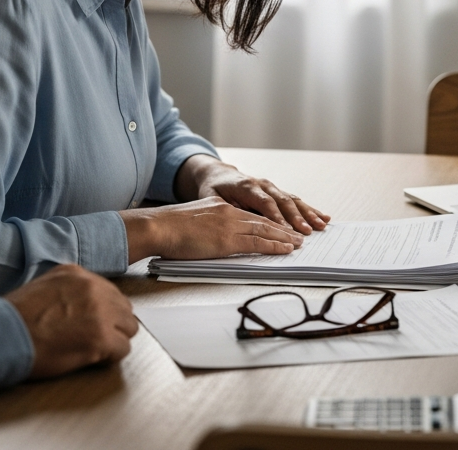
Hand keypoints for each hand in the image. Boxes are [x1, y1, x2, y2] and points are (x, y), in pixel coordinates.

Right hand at [4, 264, 137, 379]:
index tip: (92, 323)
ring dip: (114, 340)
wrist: (0, 336)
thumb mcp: (42, 288)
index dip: (103, 311)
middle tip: (94, 338)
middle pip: (123, 308)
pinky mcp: (101, 338)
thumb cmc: (12, 319)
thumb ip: (68, 292)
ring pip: (128, 327)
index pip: (108, 291)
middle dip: (112, 324)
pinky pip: (123, 349)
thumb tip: (84, 308)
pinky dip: (110, 357)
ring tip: (92, 349)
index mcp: (76, 274)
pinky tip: (91, 359)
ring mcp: (99, 312)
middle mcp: (92, 287)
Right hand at [120, 196, 304, 262]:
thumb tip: (214, 236)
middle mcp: (230, 213)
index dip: (270, 221)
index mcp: (221, 207)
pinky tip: (285, 249)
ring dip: (284, 237)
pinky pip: (257, 242)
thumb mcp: (194, 220)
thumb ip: (209, 224)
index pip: (252, 215)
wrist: (159, 227)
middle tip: (298, 235)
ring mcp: (230, 225)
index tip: (282, 227)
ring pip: (265, 230)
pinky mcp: (228, 239)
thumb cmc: (169, 228)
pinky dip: (274, 245)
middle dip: (283, 228)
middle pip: (263, 220)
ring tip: (298, 243)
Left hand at [176, 155, 330, 234]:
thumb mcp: (211, 199)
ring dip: (307, 213)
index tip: (284, 229)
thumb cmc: (213, 189)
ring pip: (293, 200)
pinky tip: (323, 217)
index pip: (264, 202)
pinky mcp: (277, 192)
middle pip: (283, 201)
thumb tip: (234, 223)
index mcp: (246, 186)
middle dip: (296, 217)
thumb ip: (224, 209)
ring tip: (321, 225)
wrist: (218, 174)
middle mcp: (262, 185)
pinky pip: (295, 201)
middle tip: (306, 231)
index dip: (275, 216)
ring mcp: (272, 188)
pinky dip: (309, 209)